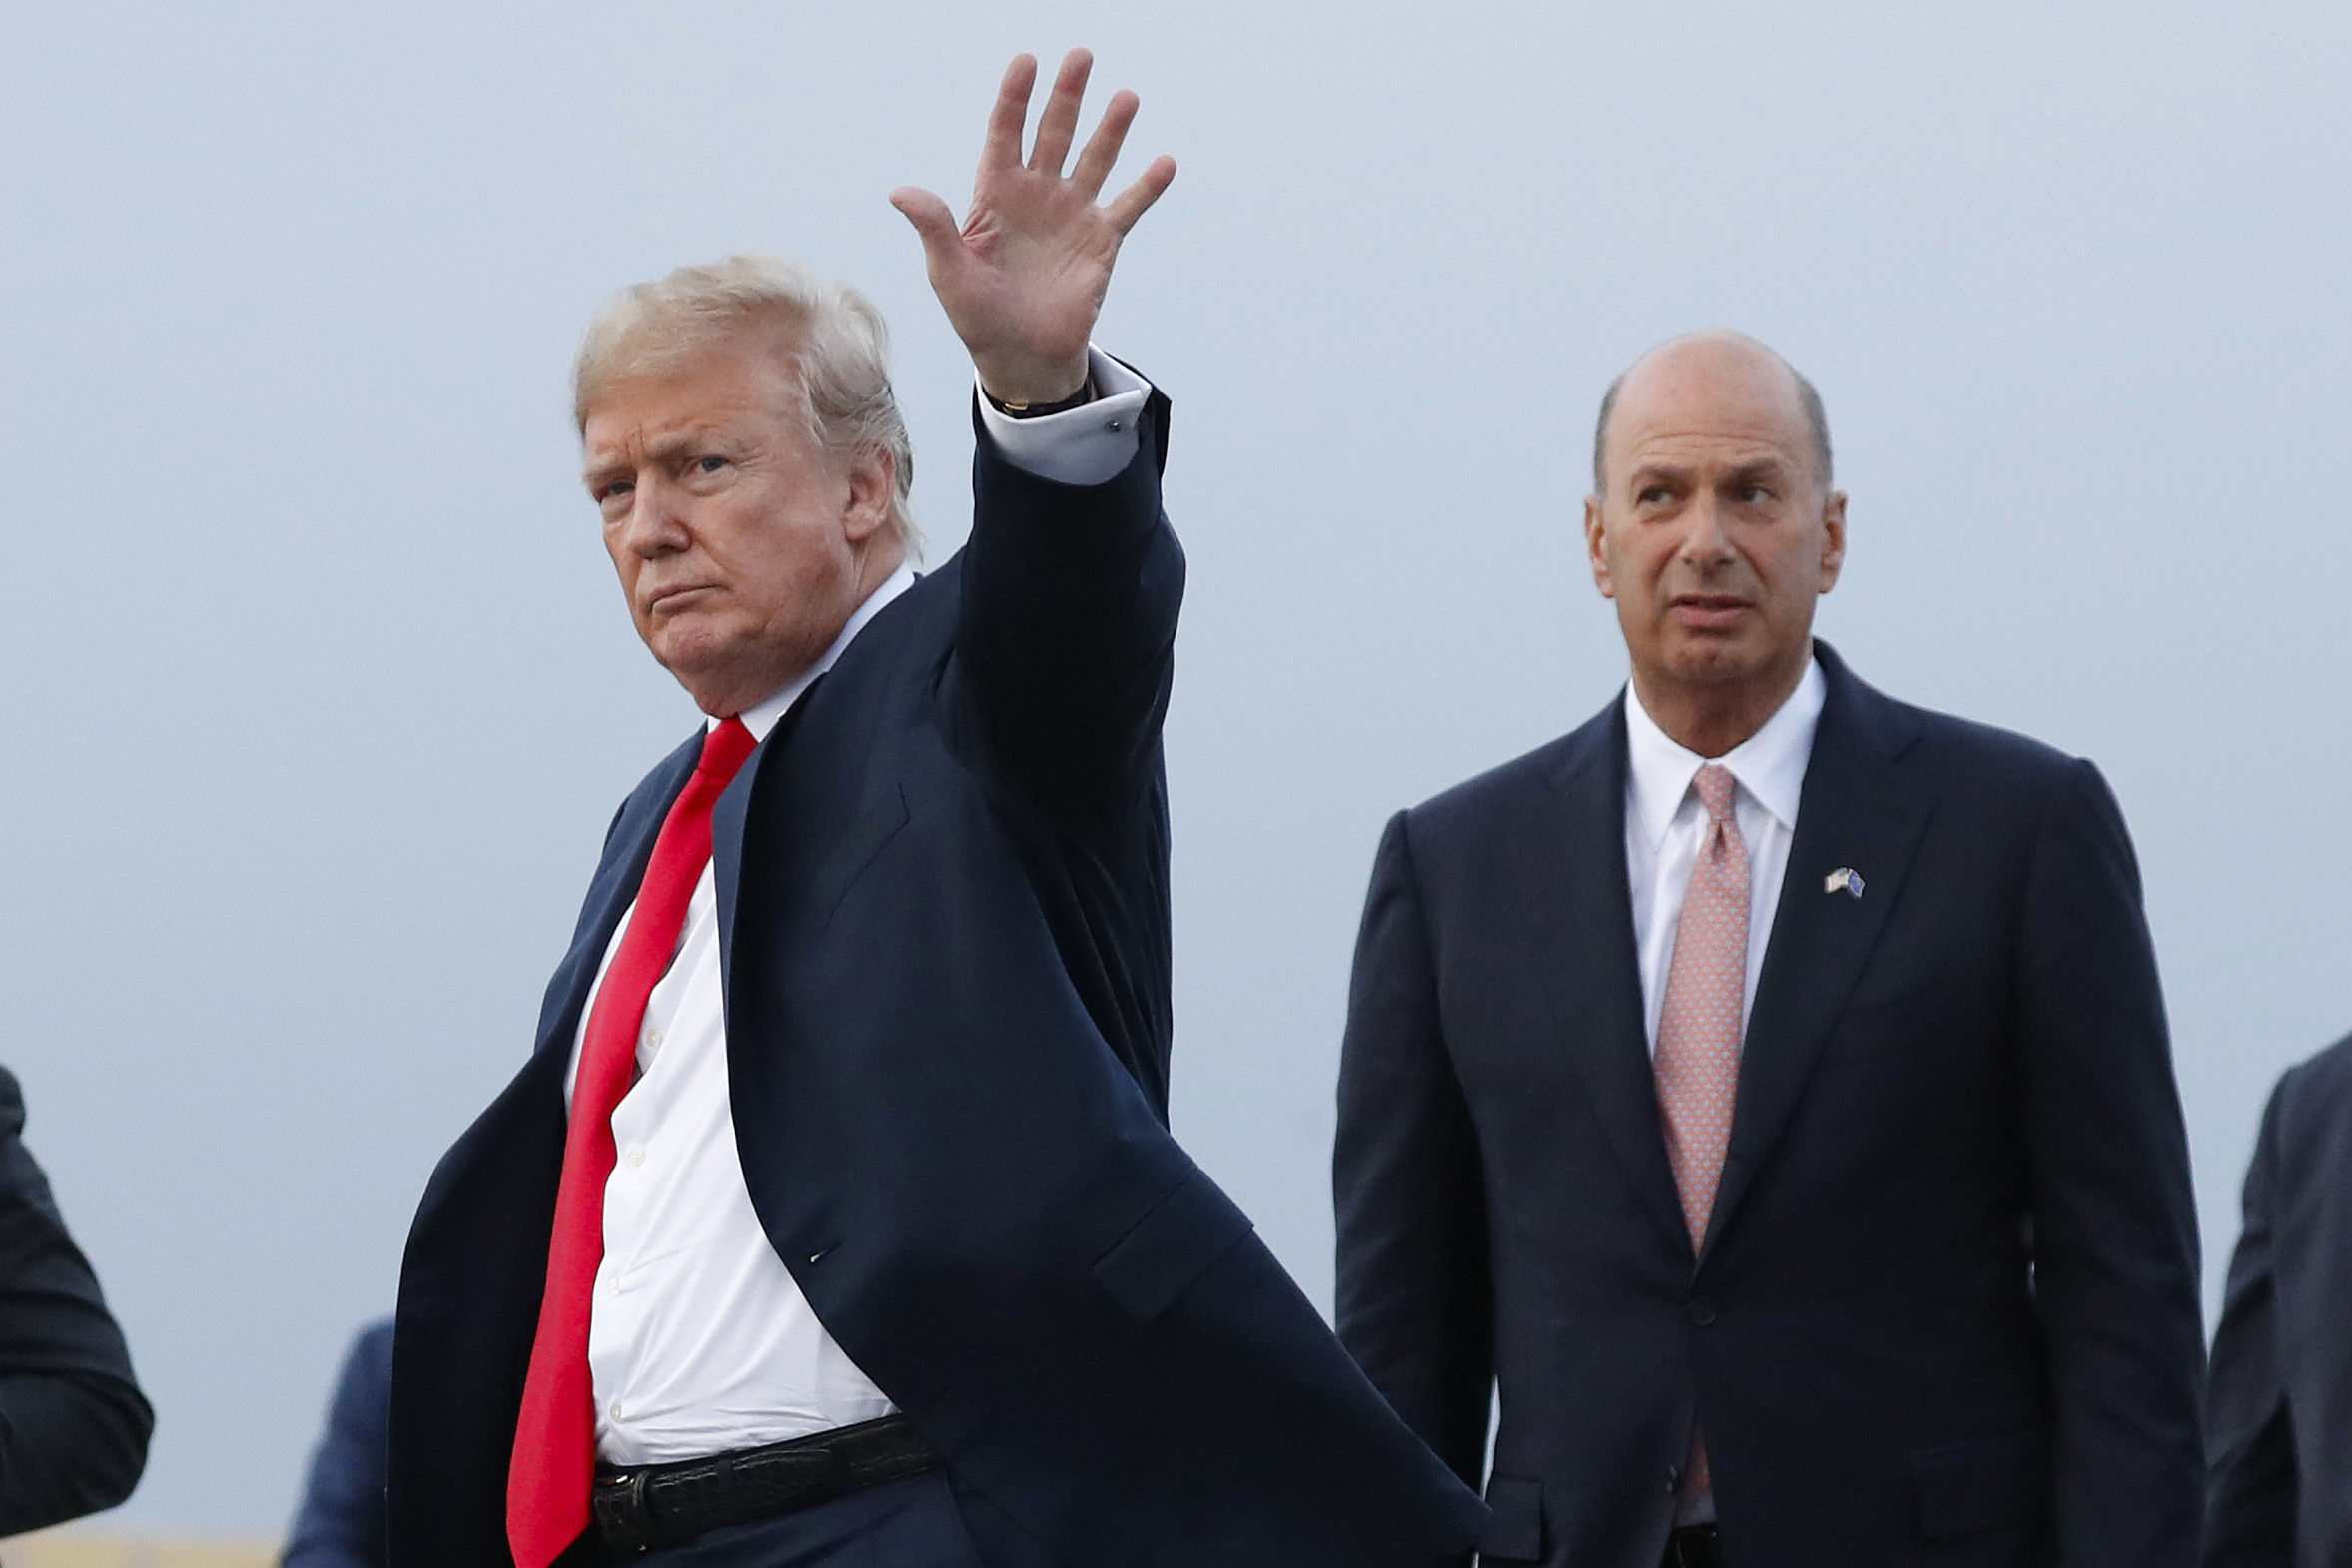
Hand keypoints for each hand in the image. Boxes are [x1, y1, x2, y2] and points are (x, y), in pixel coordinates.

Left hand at [891, 50, 1175, 406]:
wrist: (1021, 357)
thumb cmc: (978, 315)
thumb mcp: (948, 272)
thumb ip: (933, 227)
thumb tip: (900, 191)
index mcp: (995, 194)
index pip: (1005, 133)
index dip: (1014, 98)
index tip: (1026, 61)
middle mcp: (1036, 195)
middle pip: (1053, 133)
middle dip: (1067, 96)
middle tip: (1081, 56)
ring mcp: (1071, 215)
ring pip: (1094, 159)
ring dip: (1110, 129)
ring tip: (1126, 97)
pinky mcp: (1101, 242)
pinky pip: (1127, 207)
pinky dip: (1146, 186)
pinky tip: (1164, 162)